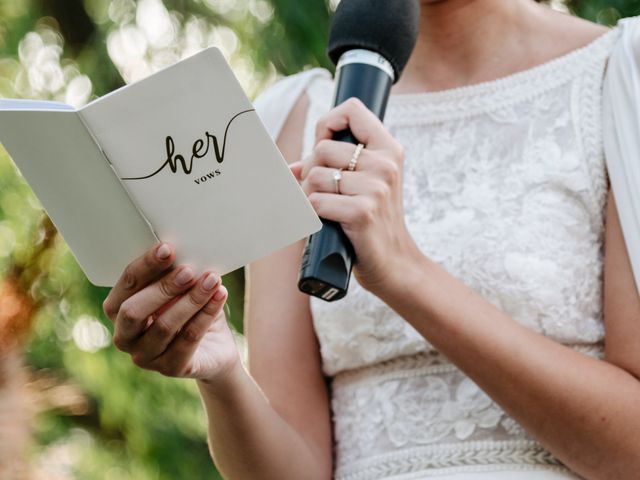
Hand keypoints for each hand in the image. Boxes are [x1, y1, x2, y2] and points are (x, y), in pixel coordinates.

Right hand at [102, 243, 239, 383]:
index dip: (146, 266)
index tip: (167, 249)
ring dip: (191, 299)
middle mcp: (125, 336)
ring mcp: (145, 357)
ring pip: (165, 326)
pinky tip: (220, 296)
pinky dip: (206, 314)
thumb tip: (181, 251)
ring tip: (212, 280)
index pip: (126, 286)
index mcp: (119, 310)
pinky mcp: (171, 368)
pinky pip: (188, 339)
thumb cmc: (191, 310)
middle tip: (189, 270)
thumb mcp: (180, 288)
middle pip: (133, 311)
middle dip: (163, 287)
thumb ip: (174, 273)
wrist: (215, 348)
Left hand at [292, 98, 421, 293]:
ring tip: (325, 208)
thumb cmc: (374, 222)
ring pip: (315, 176)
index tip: (325, 146)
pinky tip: (328, 222)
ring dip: (309, 195)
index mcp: (389, 149)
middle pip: (322, 149)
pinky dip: (313, 214)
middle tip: (322, 192)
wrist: (395, 263)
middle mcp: (385, 163)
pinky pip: (316, 202)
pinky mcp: (362, 211)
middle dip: (311, 172)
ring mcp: (376, 187)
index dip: (328, 124)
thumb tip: (291, 168)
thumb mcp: (365, 186)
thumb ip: (333, 167)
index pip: (352, 110)